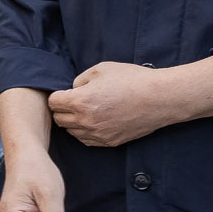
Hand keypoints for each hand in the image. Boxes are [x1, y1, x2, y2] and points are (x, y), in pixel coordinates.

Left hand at [50, 57, 212, 146]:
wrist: (159, 98)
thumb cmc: (131, 79)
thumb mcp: (101, 69)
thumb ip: (80, 79)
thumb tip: (72, 89)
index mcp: (80, 101)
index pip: (53, 102)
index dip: (57, 95)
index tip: (64, 92)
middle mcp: (86, 121)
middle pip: (59, 119)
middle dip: (62, 109)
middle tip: (72, 101)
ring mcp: (98, 134)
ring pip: (71, 132)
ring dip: (73, 122)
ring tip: (85, 110)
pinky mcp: (109, 142)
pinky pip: (86, 140)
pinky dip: (85, 132)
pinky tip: (94, 121)